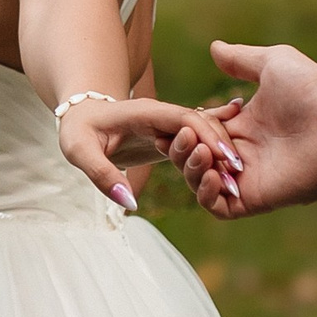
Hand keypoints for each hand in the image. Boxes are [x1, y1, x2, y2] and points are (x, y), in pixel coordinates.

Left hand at [55, 93, 243, 212]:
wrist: (82, 116)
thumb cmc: (78, 131)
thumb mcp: (80, 152)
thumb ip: (102, 175)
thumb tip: (130, 204)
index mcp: (146, 112)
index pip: (184, 119)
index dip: (207, 137)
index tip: (224, 160)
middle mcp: (162, 115)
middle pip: (201, 125)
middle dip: (222, 147)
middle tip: (238, 177)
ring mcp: (168, 125)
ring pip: (203, 135)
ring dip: (221, 154)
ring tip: (238, 180)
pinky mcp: (170, 137)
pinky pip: (197, 143)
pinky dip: (215, 154)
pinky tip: (236, 163)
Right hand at [177, 42, 316, 218]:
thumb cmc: (312, 88)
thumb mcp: (272, 63)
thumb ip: (240, 59)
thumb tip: (214, 48)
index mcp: (245, 125)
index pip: (200, 132)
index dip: (184, 128)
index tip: (174, 121)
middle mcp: (244, 153)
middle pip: (193, 158)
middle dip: (180, 149)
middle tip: (188, 137)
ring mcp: (250, 177)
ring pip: (200, 183)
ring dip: (190, 169)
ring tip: (202, 151)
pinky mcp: (258, 198)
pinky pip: (219, 208)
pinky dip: (205, 194)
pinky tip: (210, 173)